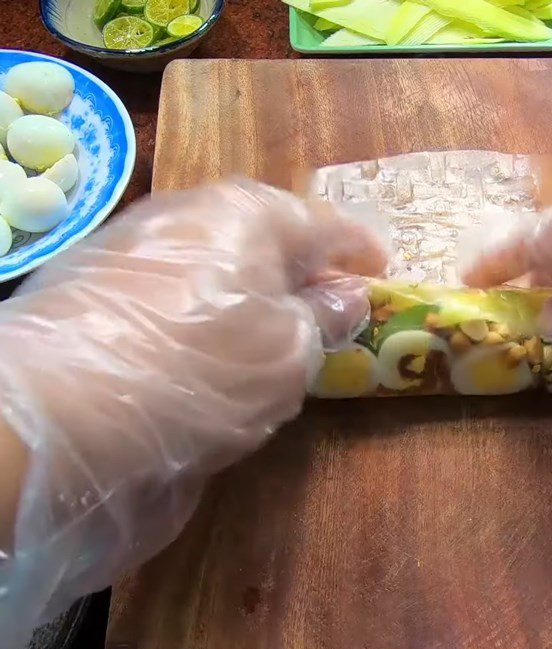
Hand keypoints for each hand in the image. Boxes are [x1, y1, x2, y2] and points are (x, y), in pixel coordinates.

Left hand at [0, 179, 384, 648]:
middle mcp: (191, 222)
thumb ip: (322, 318)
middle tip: (337, 311)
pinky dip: (214, 323)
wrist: (63, 423)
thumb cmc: (201, 372)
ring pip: (221, 272)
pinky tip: (221, 360)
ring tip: (286, 340)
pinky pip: (183, 302)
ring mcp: (140, 259)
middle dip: (305, 273)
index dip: (359, 249)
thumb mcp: (287, 352)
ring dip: (258, 300)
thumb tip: (343, 295)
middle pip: (267, 242)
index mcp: (247, 216)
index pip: (322, 224)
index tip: (383, 272)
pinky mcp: (104, 302)